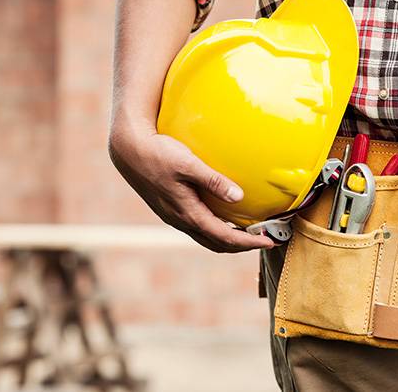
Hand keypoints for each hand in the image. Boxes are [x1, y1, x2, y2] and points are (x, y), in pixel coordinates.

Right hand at [109, 127, 274, 252]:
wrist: (128, 150)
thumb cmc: (158, 153)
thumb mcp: (188, 164)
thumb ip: (214, 180)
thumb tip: (239, 197)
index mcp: (188, 213)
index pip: (224, 237)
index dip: (249, 242)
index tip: (269, 241)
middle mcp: (181, 220)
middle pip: (217, 244)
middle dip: (242, 246)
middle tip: (265, 239)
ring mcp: (174, 216)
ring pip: (206, 237)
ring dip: (229, 239)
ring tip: (249, 232)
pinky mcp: (170, 208)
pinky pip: (198, 227)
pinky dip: (216, 229)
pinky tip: (224, 216)